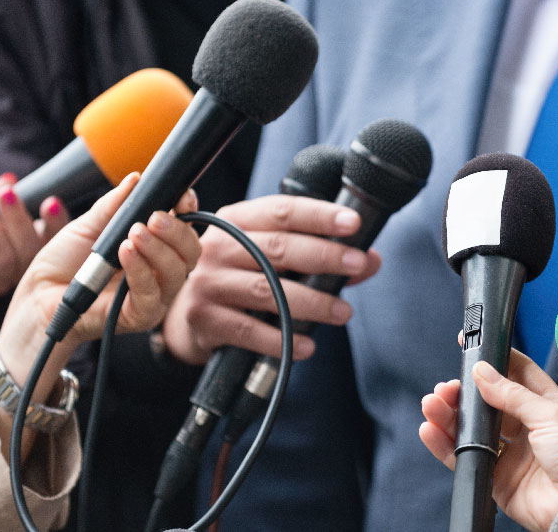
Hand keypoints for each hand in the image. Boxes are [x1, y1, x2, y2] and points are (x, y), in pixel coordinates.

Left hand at [0, 172, 69, 296]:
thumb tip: (8, 180)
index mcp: (39, 245)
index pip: (56, 235)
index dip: (56, 221)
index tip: (50, 201)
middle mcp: (27, 266)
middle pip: (30, 248)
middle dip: (18, 218)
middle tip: (7, 192)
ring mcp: (4, 278)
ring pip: (4, 256)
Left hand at [0, 174, 199, 458]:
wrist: (37, 297)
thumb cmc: (63, 265)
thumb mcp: (88, 226)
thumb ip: (114, 206)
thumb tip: (136, 179)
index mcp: (155, 249)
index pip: (185, 231)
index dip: (188, 211)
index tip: (181, 197)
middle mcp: (160, 273)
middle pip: (190, 252)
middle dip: (177, 231)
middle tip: (154, 217)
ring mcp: (154, 296)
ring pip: (177, 272)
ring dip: (158, 248)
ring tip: (133, 233)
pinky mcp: (139, 316)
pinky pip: (152, 294)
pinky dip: (141, 270)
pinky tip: (125, 252)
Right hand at [162, 194, 380, 364]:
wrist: (186, 316)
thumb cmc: (240, 277)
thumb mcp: (271, 256)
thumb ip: (320, 254)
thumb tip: (371, 260)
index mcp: (237, 220)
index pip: (281, 210)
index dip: (319, 215)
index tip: (353, 223)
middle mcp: (218, 246)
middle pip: (277, 247)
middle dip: (324, 255)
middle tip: (358, 264)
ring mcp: (208, 283)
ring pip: (268, 291)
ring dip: (312, 303)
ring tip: (343, 312)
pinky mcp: (204, 319)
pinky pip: (249, 331)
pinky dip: (283, 340)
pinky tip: (308, 346)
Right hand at [420, 349, 557, 531]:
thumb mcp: (550, 414)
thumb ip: (512, 394)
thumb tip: (483, 372)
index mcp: (547, 405)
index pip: (516, 373)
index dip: (494, 359)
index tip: (471, 346)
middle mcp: (528, 427)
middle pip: (487, 402)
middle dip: (464, 392)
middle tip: (447, 387)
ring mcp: (512, 453)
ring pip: (472, 429)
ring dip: (449, 415)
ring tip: (432, 404)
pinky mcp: (497, 477)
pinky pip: (465, 458)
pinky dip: (444, 445)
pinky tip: (430, 430)